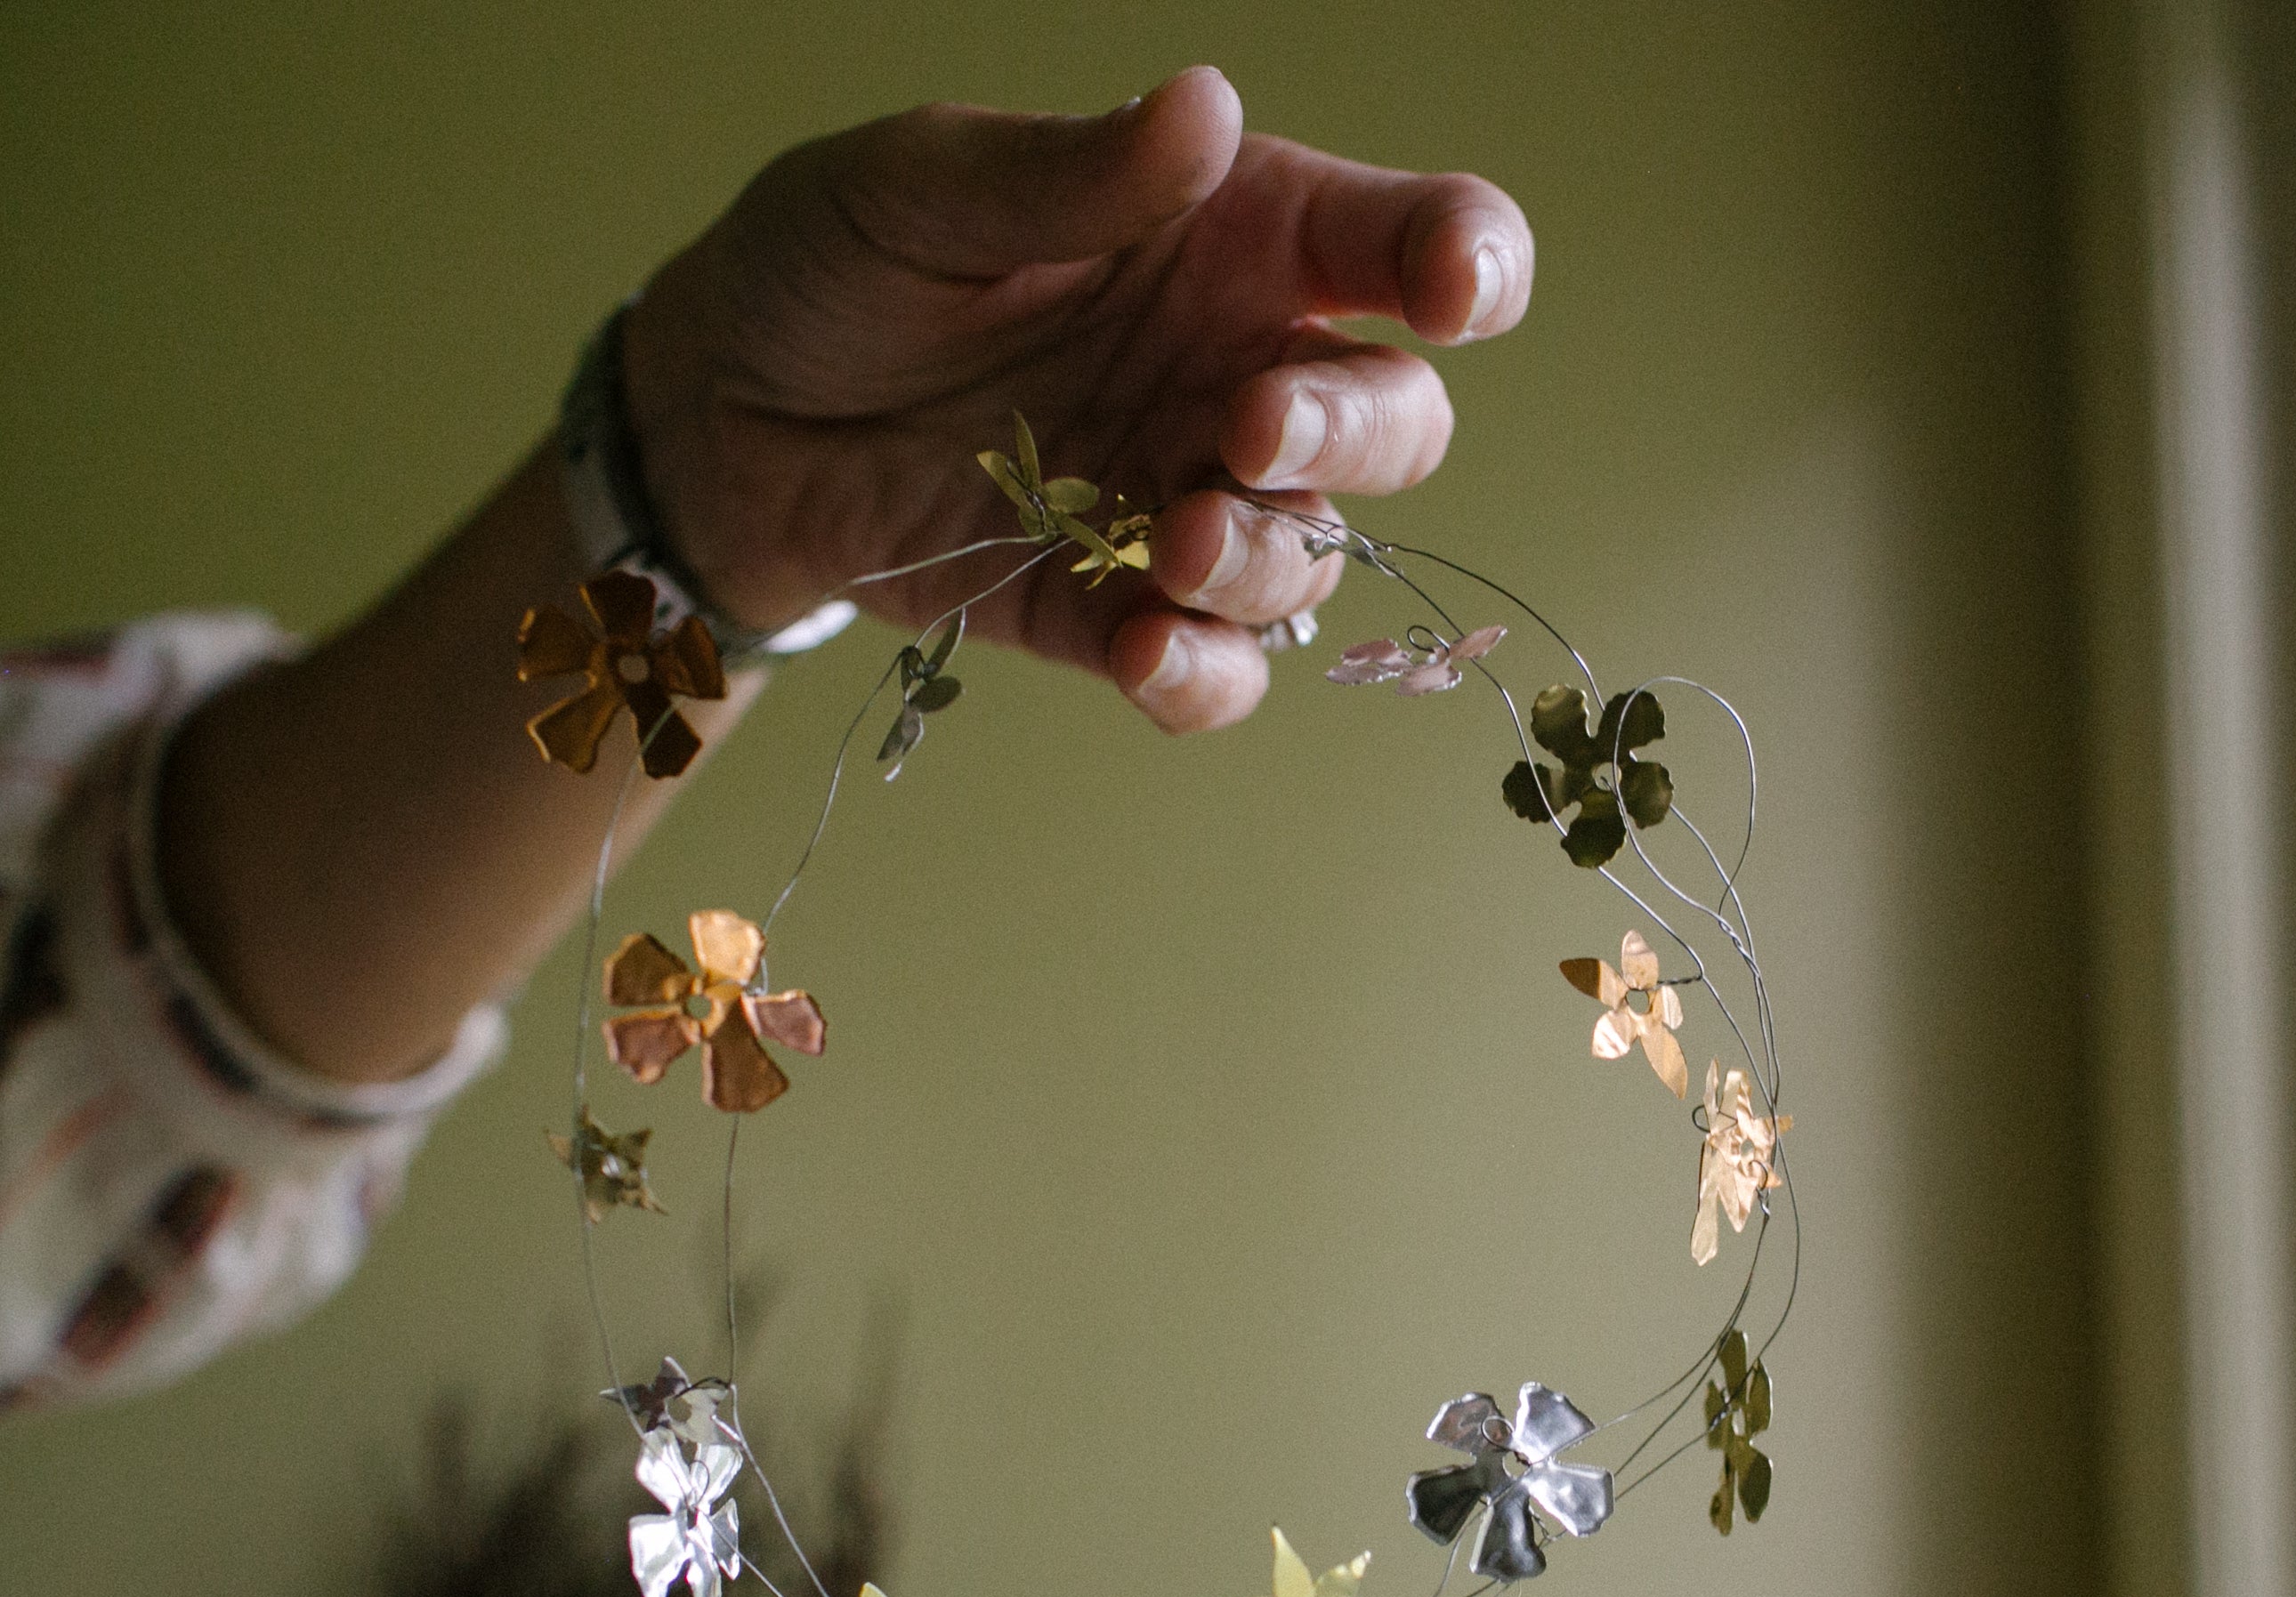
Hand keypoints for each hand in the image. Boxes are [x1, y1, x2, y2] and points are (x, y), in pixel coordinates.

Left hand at [622, 66, 1532, 733]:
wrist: (716, 418)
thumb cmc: (830, 263)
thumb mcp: (925, 188)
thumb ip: (1072, 173)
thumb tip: (1207, 109)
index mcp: (1223, 239)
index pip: (1403, 242)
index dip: (1468, 261)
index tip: (1452, 295)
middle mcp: (1228, 374)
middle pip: (1395, 421)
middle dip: (1357, 437)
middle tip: (1247, 435)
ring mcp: (1178, 501)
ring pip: (1310, 558)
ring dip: (1267, 562)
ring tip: (1167, 544)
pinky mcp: (1109, 612)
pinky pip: (1215, 669)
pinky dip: (1205, 676)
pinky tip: (1145, 647)